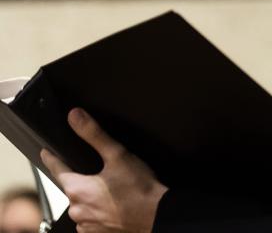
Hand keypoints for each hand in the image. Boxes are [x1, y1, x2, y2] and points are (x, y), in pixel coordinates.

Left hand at [41, 108, 167, 232]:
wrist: (157, 215)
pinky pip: (90, 220)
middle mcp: (76, 209)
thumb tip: (75, 117)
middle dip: (82, 179)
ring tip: (111, 191)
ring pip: (82, 204)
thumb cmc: (139, 189)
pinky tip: (113, 205)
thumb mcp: (117, 155)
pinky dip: (98, 211)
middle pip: (72, 188)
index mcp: (76, 189)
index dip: (52, 159)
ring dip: (91, 197)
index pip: (57, 169)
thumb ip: (93, 134)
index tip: (47, 153)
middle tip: (101, 174)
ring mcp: (85, 224)